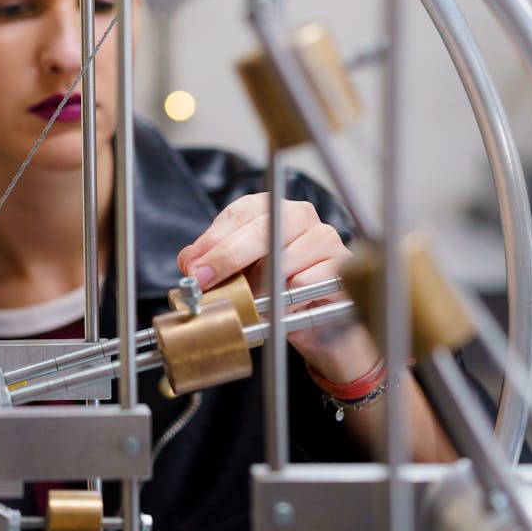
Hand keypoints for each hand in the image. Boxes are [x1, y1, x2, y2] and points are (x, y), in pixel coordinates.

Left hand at [177, 193, 379, 382]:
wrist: (320, 321)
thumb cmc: (276, 292)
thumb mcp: (238, 275)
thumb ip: (213, 263)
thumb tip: (190, 262)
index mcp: (270, 209)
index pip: (239, 213)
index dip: (213, 241)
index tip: (193, 267)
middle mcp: (299, 215)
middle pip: (261, 230)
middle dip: (227, 257)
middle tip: (205, 281)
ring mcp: (324, 237)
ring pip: (283, 261)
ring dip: (261, 289)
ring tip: (257, 303)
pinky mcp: (341, 265)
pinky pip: (305, 283)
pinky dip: (289, 302)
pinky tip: (287, 309)